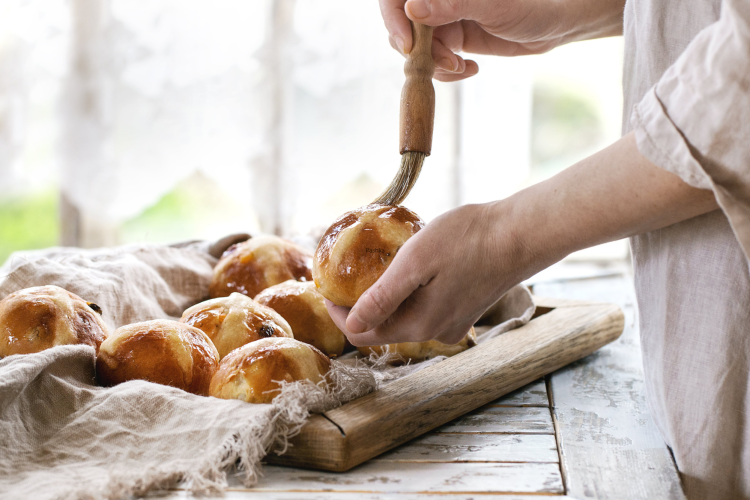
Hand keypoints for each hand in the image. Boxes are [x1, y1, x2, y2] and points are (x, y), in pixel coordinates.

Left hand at [326, 133, 717, 346]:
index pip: (361, 333)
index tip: (327, 285)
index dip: (338, 311)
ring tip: (378, 265)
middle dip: (359, 304)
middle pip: (382, 327)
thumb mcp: (415, 262)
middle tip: (347, 272)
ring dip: (386, 297)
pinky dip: (410, 293)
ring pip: (404, 317)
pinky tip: (412, 268)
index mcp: (418, 325)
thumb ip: (382, 297)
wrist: (522, 234)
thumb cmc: (469, 240)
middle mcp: (435, 332)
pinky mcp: (466, 310)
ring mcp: (453, 323)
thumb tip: (350, 324)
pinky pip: (425, 308)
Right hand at [380, 0, 625, 81]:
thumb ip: (451, 5)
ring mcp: (444, 19)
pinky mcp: (453, 40)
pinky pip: (434, 61)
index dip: (394, 18)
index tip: (407, 44)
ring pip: (418, 48)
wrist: (557, 25)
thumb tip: (412, 9)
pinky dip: (446, 72)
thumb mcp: (492, 6)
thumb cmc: (532, 5)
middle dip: (418, 50)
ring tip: (460, 67)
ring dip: (434, 65)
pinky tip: (469, 69)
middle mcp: (438, 1)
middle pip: (404, 26)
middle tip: (444, 63)